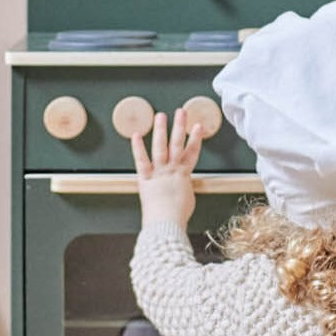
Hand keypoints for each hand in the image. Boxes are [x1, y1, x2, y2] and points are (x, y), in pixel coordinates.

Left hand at [131, 107, 203, 229]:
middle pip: (177, 144)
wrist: (166, 223)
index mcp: (184, 175)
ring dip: (161, 131)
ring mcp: (158, 173)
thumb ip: (183, 188)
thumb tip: (182, 188)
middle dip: (180, 127)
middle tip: (181, 112)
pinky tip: (136, 135)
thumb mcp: (187, 200)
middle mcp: (171, 170)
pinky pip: (141, 161)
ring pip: (160, 148)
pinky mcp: (145, 179)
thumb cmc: (177, 216)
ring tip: (161, 116)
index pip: (192, 153)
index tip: (199, 126)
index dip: (196, 139)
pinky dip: (138, 148)